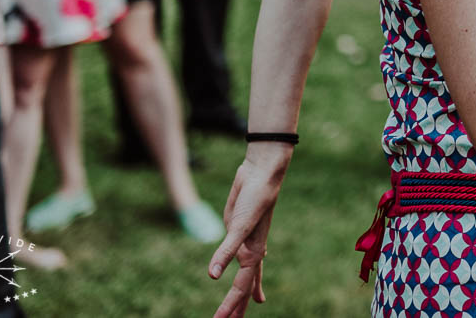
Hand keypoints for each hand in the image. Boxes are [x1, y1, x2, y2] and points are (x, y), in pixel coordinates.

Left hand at [209, 149, 289, 317]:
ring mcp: (245, 239)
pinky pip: (237, 252)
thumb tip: (213, 276)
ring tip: (250, 304)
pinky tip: (241, 263)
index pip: (241, 287)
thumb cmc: (256, 197)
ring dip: (244, 289)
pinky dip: (240, 262)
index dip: (231, 305)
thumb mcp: (239, 225)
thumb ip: (226, 250)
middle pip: (245, 285)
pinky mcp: (236, 228)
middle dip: (239, 305)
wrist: (262, 172)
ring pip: (245, 272)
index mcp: (254, 252)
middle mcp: (251, 249)